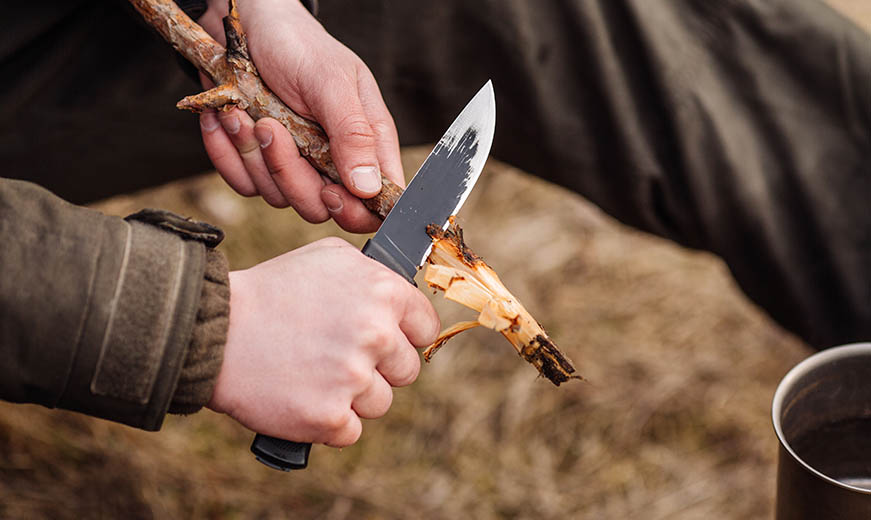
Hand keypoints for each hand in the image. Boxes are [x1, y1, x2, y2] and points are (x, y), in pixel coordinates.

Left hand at [197, 0, 402, 232]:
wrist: (244, 27)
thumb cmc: (297, 45)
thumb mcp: (331, 81)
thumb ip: (354, 133)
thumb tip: (369, 187)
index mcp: (366, 143)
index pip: (376, 202)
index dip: (354, 211)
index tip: (329, 190)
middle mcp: (333, 161)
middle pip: (319, 207)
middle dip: (288, 174)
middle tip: (271, 128)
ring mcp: (295, 165)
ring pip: (277, 196)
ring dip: (251, 153)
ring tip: (242, 111)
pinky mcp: (258, 164)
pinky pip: (243, 183)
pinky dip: (226, 152)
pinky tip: (225, 118)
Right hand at [206, 237, 439, 446]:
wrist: (216, 331)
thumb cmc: (272, 291)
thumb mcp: (328, 258)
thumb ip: (373, 275)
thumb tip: (404, 295)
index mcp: (382, 292)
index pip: (426, 327)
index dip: (404, 334)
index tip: (383, 340)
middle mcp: (376, 334)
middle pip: (407, 370)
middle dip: (378, 367)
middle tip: (338, 357)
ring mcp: (354, 378)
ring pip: (380, 402)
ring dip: (352, 396)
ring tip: (314, 374)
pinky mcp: (331, 417)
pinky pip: (350, 430)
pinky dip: (329, 422)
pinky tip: (304, 396)